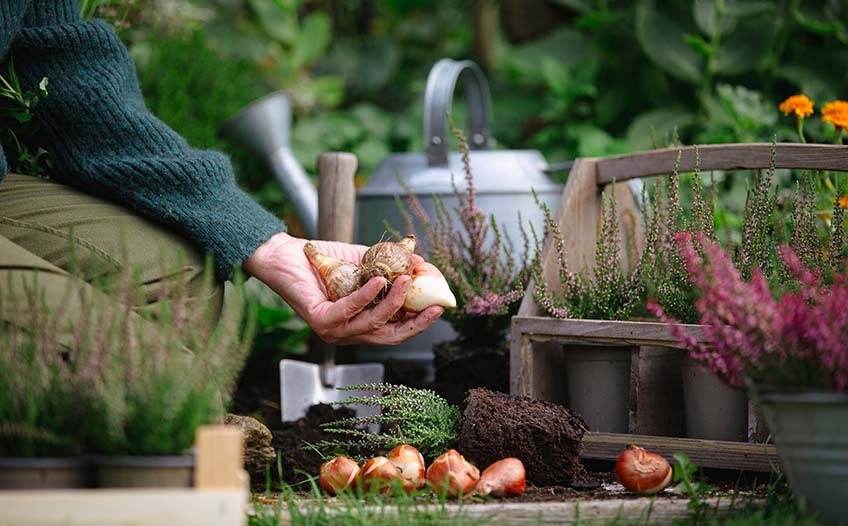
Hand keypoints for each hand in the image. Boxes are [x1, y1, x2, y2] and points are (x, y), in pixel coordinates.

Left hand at [243, 232, 443, 344]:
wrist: (284, 255)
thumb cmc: (322, 259)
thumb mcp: (364, 262)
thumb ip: (391, 265)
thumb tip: (422, 264)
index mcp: (360, 323)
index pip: (396, 330)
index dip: (419, 321)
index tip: (439, 306)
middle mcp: (349, 333)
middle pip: (390, 336)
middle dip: (416, 323)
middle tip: (435, 306)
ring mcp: (334, 331)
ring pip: (373, 323)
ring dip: (394, 303)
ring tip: (407, 280)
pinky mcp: (321, 321)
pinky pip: (350, 310)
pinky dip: (367, 296)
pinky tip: (380, 280)